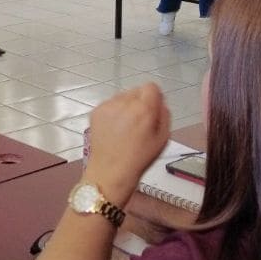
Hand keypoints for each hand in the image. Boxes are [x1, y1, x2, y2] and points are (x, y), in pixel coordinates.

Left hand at [84, 84, 170, 203]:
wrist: (110, 172)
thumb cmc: (139, 159)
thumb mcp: (163, 138)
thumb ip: (164, 114)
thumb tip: (160, 102)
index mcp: (143, 109)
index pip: (152, 87)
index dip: (154, 98)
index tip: (153, 111)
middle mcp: (124, 103)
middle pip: (137, 90)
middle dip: (140, 102)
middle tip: (139, 122)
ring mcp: (108, 106)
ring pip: (123, 96)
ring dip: (127, 107)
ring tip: (126, 128)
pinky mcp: (96, 111)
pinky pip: (110, 104)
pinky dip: (114, 113)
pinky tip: (115, 130)